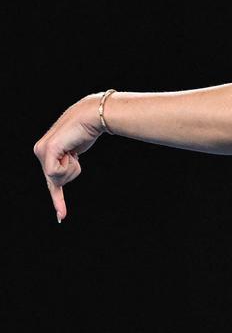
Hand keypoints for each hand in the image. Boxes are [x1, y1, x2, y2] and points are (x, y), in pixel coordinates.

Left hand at [33, 93, 106, 221]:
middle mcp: (39, 151)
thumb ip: (68, 159)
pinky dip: (69, 165)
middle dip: (71, 171)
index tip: (61, 217)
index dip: (58, 199)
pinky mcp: (47, 151)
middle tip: (74, 153)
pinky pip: (56, 172)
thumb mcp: (76, 149)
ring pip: (58, 177)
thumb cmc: (87, 130)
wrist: (92, 116)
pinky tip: (71, 151)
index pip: (50, 179)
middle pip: (56, 180)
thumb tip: (72, 165)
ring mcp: (41, 151)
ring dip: (73, 167)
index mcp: (44, 151)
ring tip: (75, 148)